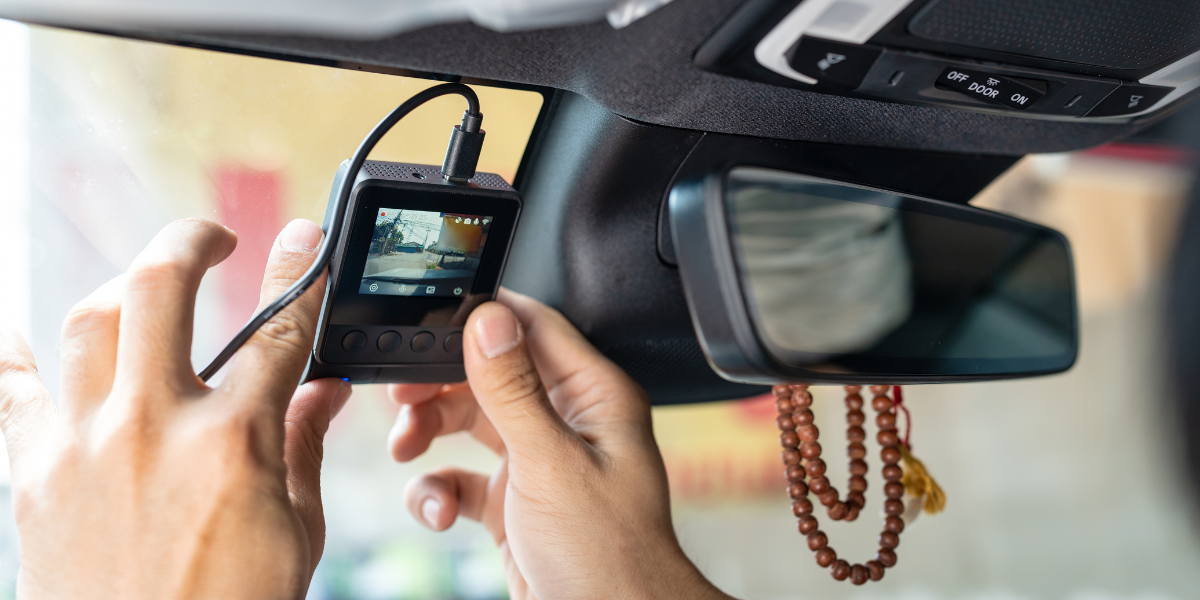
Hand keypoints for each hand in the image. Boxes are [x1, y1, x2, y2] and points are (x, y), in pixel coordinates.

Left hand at [0, 218, 349, 598]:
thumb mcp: (296, 533)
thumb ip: (304, 446)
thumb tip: (324, 394)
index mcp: (233, 445)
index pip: (278, 334)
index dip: (297, 276)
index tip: (302, 239)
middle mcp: (153, 427)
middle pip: (161, 288)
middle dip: (191, 241)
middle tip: (211, 238)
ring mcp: (84, 445)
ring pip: (88, 320)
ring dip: (122, 288)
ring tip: (144, 291)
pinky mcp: (34, 475)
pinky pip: (9, 391)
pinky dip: (13, 357)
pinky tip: (21, 337)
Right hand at [389, 289, 733, 599]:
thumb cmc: (608, 556)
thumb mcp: (550, 462)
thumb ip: (514, 390)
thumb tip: (489, 320)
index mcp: (594, 397)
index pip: (535, 329)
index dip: (481, 320)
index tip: (430, 322)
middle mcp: (569, 423)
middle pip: (490, 375)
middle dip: (441, 385)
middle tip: (400, 394)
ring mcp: (540, 463)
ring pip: (470, 423)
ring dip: (430, 433)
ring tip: (405, 448)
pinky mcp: (515, 504)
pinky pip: (463, 479)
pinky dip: (440, 491)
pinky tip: (439, 513)